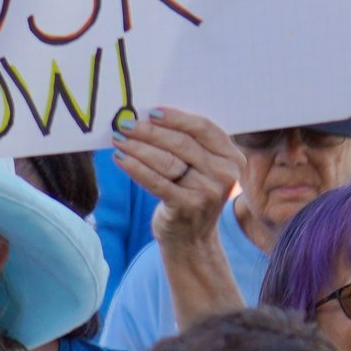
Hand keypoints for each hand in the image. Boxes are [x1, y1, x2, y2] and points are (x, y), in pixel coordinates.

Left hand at [115, 108, 240, 246]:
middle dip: (150, 132)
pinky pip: (156, 182)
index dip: (176, 118)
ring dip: (138, 147)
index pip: (203, 128)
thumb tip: (151, 117)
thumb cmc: (191, 194)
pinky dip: (135, 168)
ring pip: (167, 161)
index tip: (152, 112)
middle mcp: (224, 174)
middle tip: (126, 124)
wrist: (192, 239)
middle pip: (182, 143)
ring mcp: (208, 192)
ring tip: (118, 139)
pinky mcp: (187, 207)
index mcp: (232, 158)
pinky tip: (120, 159)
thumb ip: (191, 145)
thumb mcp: (202, 169)